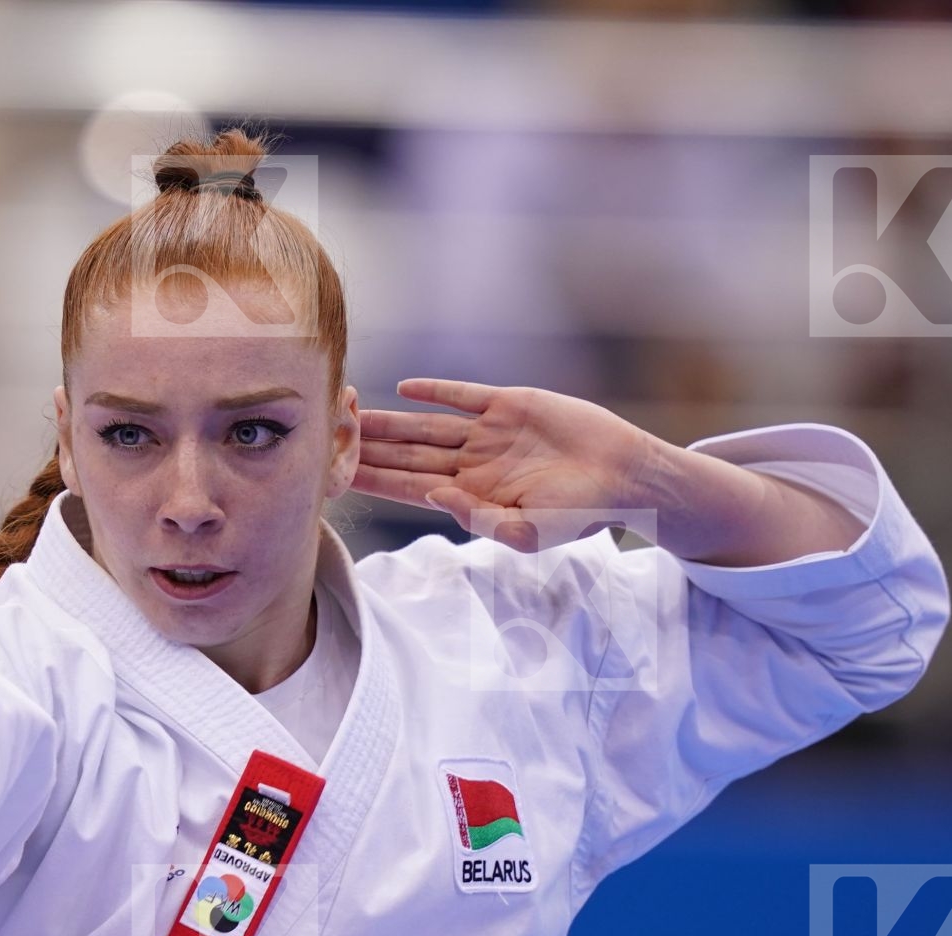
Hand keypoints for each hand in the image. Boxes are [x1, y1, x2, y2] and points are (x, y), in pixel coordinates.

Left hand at [353, 378, 660, 551]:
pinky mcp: (510, 404)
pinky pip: (465, 396)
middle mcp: (472, 463)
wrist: (625, 477)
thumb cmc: (580, 515)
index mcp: (472, 496)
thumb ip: (479, 518)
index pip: (409, 487)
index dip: (374, 481)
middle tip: (326, 436)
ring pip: (427, 424)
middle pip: (408, 453)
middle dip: (369, 447)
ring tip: (351, 412)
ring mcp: (488, 433)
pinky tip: (403, 389)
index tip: (336, 476)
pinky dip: (436, 391)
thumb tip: (434, 496)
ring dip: (390, 420)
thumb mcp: (528, 531)